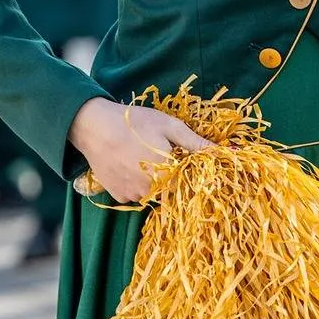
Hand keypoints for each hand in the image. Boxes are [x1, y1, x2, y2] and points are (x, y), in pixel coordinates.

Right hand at [68, 99, 213, 203]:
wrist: (94, 127)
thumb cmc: (135, 122)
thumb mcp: (169, 126)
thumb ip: (195, 143)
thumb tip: (224, 152)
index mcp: (167, 173)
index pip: (190, 184)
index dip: (190, 174)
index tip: (185, 161)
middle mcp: (151, 190)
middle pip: (171, 191)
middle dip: (171, 177)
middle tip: (161, 155)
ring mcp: (133, 195)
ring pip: (153, 194)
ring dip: (154, 181)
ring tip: (143, 157)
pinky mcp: (118, 197)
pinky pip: (135, 195)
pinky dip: (136, 184)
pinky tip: (129, 165)